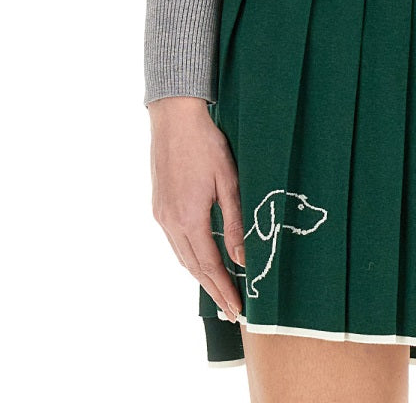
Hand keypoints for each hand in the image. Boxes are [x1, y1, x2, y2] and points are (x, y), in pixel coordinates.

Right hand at [148, 96, 245, 322]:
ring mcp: (161, 214)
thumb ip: (235, 222)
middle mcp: (171, 222)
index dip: (224, 289)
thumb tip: (242, 259)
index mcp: (189, 219)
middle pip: (193, 267)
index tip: (237, 308)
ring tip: (218, 291)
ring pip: (182, 256)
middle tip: (230, 311)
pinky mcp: (159, 205)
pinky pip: (175, 241)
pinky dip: (189, 257)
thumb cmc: (206, 144)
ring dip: (200, 275)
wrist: (174, 119)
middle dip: (213, 290)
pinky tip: (199, 259)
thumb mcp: (228, 181)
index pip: (210, 266)